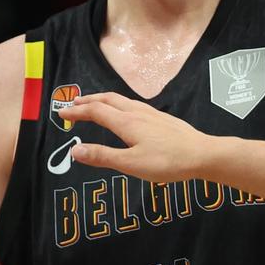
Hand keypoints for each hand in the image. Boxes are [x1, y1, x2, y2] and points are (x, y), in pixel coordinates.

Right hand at [56, 93, 213, 179]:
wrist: (203, 154)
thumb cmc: (167, 162)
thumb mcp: (131, 164)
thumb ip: (103, 156)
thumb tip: (74, 150)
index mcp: (126, 123)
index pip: (95, 111)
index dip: (76, 111)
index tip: (61, 113)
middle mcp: (136, 113)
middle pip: (107, 100)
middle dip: (88, 100)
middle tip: (73, 103)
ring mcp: (151, 113)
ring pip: (121, 100)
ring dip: (103, 100)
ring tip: (94, 104)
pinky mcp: (161, 118)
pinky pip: (132, 104)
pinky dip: (118, 104)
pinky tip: (125, 113)